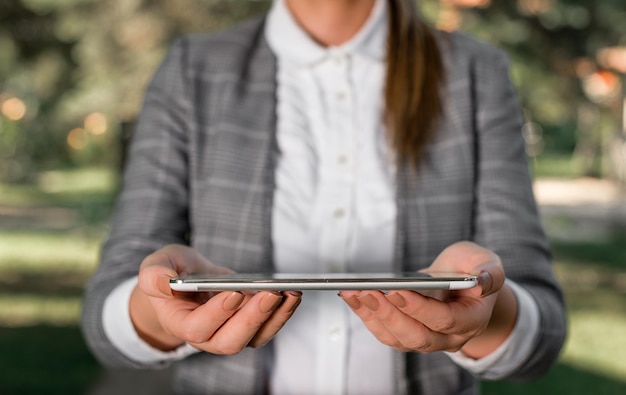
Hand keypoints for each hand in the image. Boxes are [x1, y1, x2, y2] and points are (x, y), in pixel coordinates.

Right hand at [129, 244, 301, 353]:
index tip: (234, 293)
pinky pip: (267, 328)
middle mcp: (206, 336)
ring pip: (254, 337)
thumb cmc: (171, 274)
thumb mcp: (155, 266)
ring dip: (275, 317)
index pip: (198, 328)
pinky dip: (282, 313)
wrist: (184, 282)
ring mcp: (229, 333)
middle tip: (271, 293)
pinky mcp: (247, 326)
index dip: (217, 314)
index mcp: (179, 322)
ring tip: (291, 292)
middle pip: (231, 340)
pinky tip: (293, 294)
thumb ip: (154, 274)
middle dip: (253, 318)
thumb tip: (163, 281)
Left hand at [339, 241, 516, 357]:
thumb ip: (491, 272)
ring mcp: (428, 340)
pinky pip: (385, 332)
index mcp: (471, 320)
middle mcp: (449, 338)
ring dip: (371, 316)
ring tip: (351, 292)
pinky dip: (367, 316)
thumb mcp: (488, 262)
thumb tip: (483, 281)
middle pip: (416, 336)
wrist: (464, 283)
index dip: (419, 308)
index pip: (443, 320)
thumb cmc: (473, 269)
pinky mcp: (408, 335)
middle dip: (388, 314)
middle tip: (366, 292)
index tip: (396, 290)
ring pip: (396, 338)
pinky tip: (352, 297)